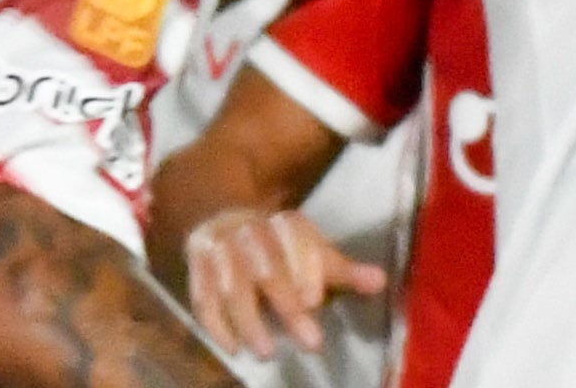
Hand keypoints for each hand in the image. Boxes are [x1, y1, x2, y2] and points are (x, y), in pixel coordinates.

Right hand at [183, 206, 381, 358]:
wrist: (224, 222)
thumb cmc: (282, 250)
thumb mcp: (315, 255)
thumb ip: (343, 271)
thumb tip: (379, 280)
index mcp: (283, 224)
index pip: (294, 241)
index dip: (305, 270)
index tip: (316, 301)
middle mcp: (247, 228)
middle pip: (266, 267)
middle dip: (286, 306)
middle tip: (311, 344)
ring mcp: (217, 245)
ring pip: (231, 284)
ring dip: (248, 320)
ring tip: (266, 354)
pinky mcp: (196, 264)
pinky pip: (202, 295)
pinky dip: (215, 323)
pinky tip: (232, 348)